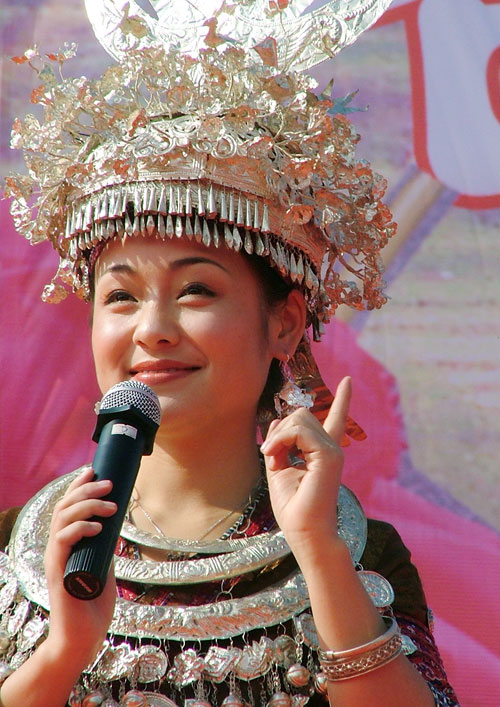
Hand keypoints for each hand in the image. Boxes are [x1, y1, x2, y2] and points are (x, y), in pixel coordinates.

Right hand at [43, 467, 116, 665]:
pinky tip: (98, 527)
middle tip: (109, 483)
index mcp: (67, 544)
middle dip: (86, 489)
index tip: (93, 470)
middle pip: (64, 506)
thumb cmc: (93, 606)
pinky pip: (62, 541)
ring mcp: (56, 559)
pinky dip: (80, 529)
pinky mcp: (58, 572)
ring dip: (88, 505)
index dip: (78, 486)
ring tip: (111, 505)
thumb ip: (105, 549)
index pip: (67, 506)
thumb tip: (116, 529)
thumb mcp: (104, 567)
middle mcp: (58, 547)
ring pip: (62, 518)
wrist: (83, 638)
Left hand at [260, 376, 350, 550]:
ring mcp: (333, 450)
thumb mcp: (280, 468)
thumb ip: (279, 443)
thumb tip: (277, 421)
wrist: (304, 532)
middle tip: (270, 457)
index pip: (335, 419)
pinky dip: (280, 440)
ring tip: (272, 460)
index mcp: (323, 452)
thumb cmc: (292, 507)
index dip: (342, 399)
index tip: (348, 380)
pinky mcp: (329, 455)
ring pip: (299, 418)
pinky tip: (275, 457)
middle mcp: (331, 448)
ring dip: (277, 437)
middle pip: (301, 415)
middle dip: (279, 430)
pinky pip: (299, 430)